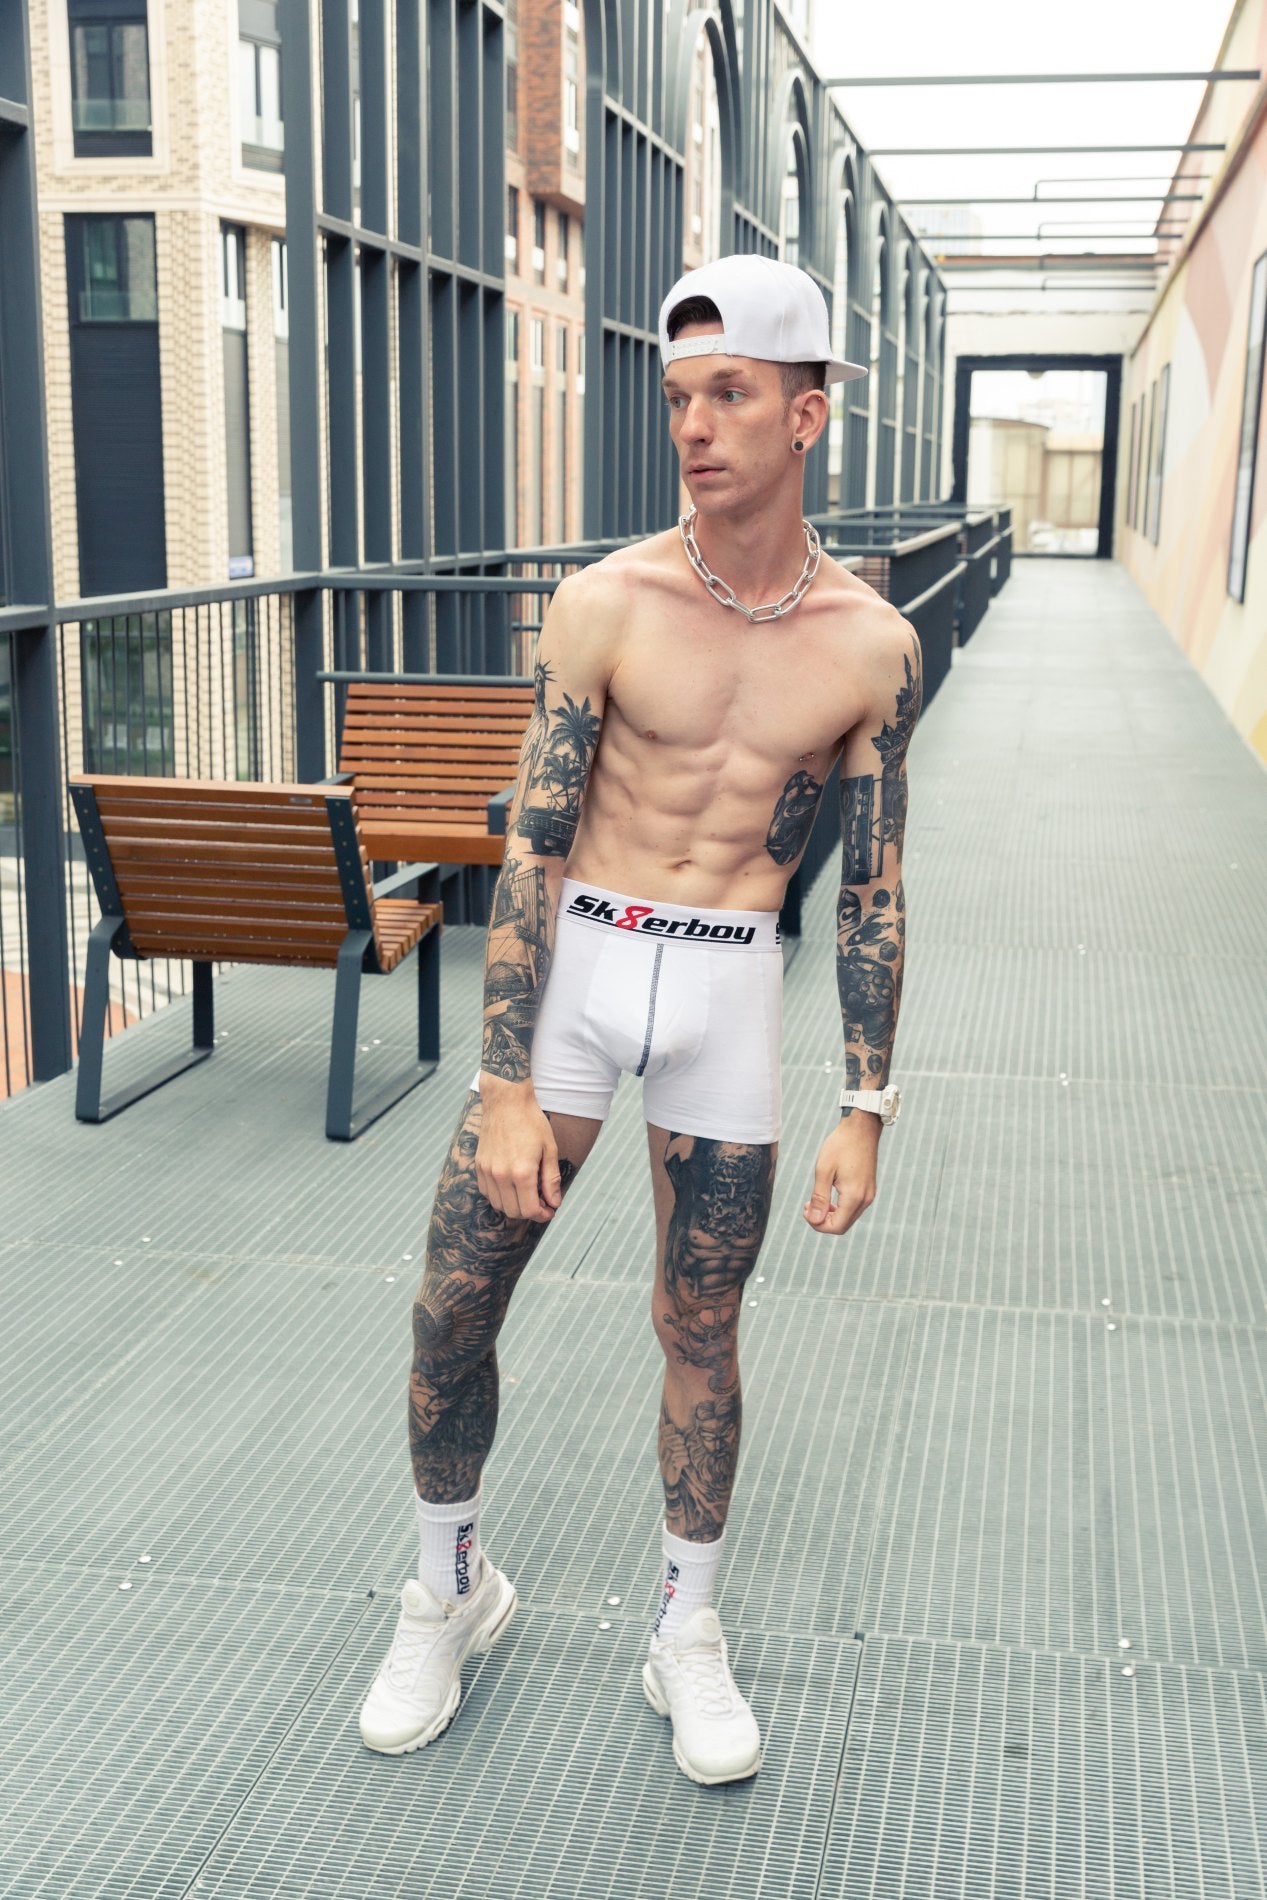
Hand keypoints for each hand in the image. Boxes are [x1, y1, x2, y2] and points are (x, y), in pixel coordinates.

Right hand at [474, 1076, 562, 1222]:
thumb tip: (554, 1203)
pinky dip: (500, 1196)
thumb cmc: (531, 1122)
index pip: (530, 1210)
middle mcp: (501, 1175)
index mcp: (522, 1172)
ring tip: (527, 1194)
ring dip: (514, 1205)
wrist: (506, 1101)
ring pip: (499, 1205)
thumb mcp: (550, 1149)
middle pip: (514, 1212)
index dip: (543, 1215)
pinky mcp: (479, 1166)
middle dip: (530, 1213)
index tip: (550, 1210)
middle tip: (541, 1203)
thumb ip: (551, 1179)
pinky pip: (487, 1192)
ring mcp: (488, 1171)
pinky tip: (512, 1185)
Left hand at [803, 1115, 879, 1233]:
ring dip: (831, 1215)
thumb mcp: (824, 1170)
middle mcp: (865, 1199)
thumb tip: (814, 1220)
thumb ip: (819, 1198)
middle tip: (808, 1205)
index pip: (836, 1227)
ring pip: (848, 1218)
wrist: (861, 1128)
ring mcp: (869, 1195)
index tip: (806, 1209)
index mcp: (854, 1196)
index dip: (817, 1224)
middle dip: (823, 1221)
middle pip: (843, 1226)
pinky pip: (853, 1208)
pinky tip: (829, 1196)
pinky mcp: (869, 1189)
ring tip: (816, 1200)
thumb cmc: (840, 1145)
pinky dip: (840, 1208)